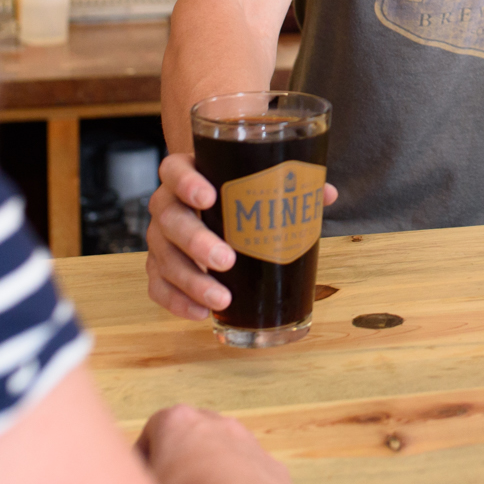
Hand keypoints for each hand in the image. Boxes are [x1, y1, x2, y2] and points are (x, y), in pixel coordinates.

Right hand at [136, 405, 312, 483]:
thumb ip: (135, 478)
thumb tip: (130, 483)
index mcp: (179, 421)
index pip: (153, 430)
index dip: (145, 459)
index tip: (144, 481)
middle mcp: (218, 423)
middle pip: (193, 436)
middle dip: (183, 460)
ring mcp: (250, 444)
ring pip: (227, 454)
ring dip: (215, 474)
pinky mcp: (273, 469)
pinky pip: (253, 476)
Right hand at [145, 154, 337, 320]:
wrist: (207, 201)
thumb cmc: (233, 189)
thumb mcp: (255, 178)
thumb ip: (287, 182)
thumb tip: (325, 193)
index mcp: (185, 174)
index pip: (174, 171)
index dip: (186, 183)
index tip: (208, 198)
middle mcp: (166, 204)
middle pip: (169, 219)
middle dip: (196, 242)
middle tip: (227, 260)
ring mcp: (160, 237)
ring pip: (163, 258)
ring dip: (191, 281)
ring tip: (222, 298)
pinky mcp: (159, 266)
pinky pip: (158, 285)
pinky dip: (177, 301)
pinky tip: (202, 313)